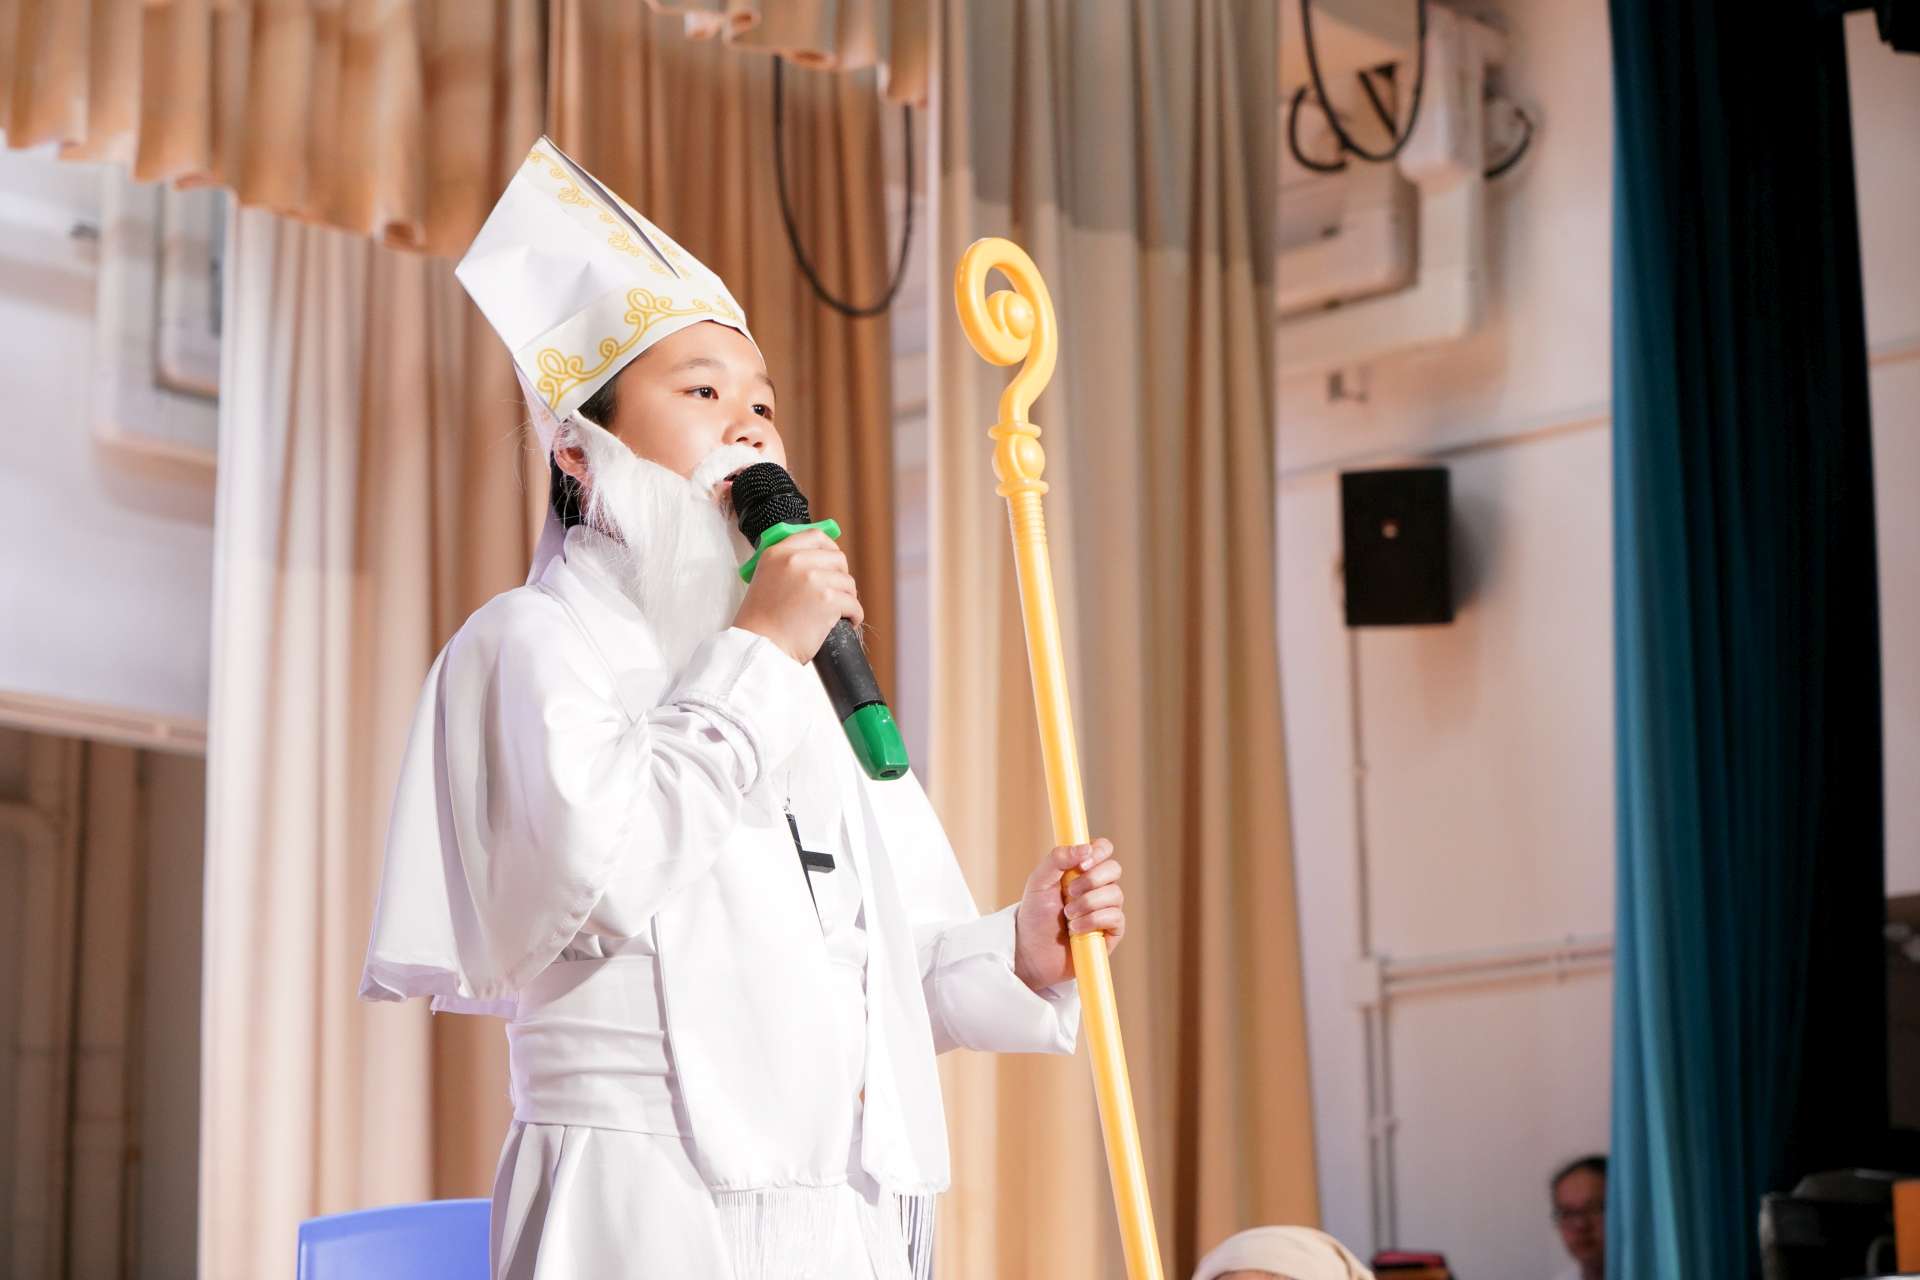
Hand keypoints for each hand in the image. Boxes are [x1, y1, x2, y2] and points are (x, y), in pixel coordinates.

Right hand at [732, 530, 863, 664]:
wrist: (759, 648)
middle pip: (837, 559)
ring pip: (848, 583)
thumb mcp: (765, 579)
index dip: (830, 548)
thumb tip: (820, 560)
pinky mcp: (828, 600)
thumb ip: (787, 566)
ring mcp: (813, 579)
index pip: (815, 537)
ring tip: (839, 613)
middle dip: (841, 577)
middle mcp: (795, 561)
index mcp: (778, 553)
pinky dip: (854, 616)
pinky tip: (847, 622)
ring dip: (848, 599)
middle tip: (837, 593)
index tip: (834, 562)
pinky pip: (854, 604)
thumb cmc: (761, 622)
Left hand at [1012, 838, 1124, 991]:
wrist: (1032, 951)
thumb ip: (1057, 859)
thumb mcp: (1039, 882)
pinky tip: (1075, 929)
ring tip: (1068, 916)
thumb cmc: (1035, 916)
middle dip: (1090, 880)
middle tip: (1068, 892)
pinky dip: (1093, 921)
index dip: (1098, 852)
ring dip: (1087, 904)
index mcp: (1082, 870)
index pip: (1103, 849)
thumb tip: (1085, 848)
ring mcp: (1106, 908)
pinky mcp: (1112, 931)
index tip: (1081, 864)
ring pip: (1115, 894)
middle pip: (1114, 869)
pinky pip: (1115, 917)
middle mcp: (1098, 887)